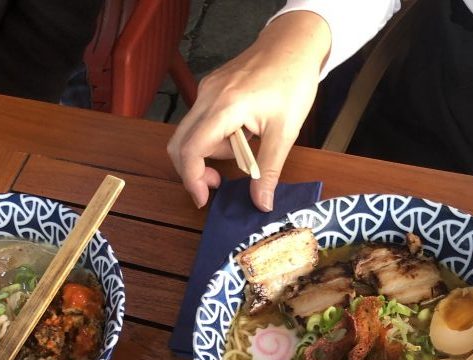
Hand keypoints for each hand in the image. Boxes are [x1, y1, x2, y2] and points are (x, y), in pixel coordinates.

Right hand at [167, 12, 330, 210]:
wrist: (293, 43)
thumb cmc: (292, 80)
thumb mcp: (285, 131)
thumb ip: (269, 170)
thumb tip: (262, 204)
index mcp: (225, 107)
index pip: (191, 150)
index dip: (192, 179)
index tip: (204, 197)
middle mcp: (208, 97)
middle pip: (179, 144)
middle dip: (193, 170)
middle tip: (217, 183)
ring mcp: (206, 91)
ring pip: (189, 134)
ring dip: (208, 152)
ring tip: (242, 148)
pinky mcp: (210, 89)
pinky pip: (200, 122)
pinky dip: (213, 137)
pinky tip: (238, 134)